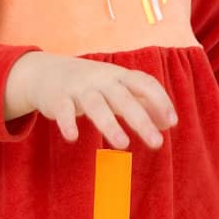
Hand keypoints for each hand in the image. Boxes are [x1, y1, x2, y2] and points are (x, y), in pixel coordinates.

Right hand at [5, 52, 176, 148]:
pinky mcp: (58, 98)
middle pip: (124, 98)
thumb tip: (168, 123)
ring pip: (96, 105)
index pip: (145, 83)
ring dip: (110, 124)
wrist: (47, 73)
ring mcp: (79, 88)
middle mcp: (101, 80)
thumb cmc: (91, 85)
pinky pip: (63, 110)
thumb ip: (142, 103)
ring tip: (123, 145)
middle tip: (157, 143)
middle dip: (141, 120)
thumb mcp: (118, 90)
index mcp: (119, 76)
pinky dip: (67, 123)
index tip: (172, 122)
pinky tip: (73, 138)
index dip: (160, 101)